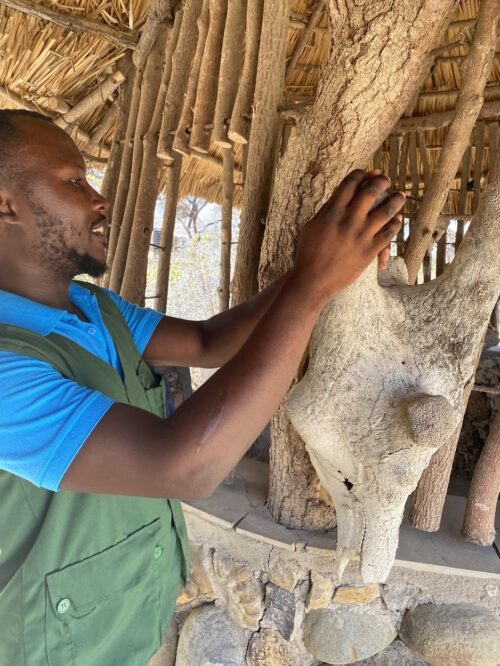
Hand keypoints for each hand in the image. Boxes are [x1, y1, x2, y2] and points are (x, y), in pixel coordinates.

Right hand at [292, 169, 404, 300]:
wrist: (313, 281)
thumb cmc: (309, 252)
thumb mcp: (313, 225)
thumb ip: (329, 207)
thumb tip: (345, 190)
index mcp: (332, 212)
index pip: (351, 183)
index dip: (361, 174)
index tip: (366, 174)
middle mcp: (348, 220)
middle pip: (372, 191)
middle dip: (382, 181)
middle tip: (385, 181)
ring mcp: (360, 235)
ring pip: (387, 210)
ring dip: (397, 200)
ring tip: (400, 196)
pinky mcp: (369, 251)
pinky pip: (389, 233)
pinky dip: (396, 224)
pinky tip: (397, 219)